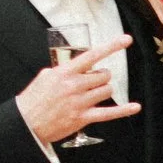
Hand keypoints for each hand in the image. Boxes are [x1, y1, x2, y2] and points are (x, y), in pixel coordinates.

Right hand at [16, 34, 138, 144]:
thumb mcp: (46, 76)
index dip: (112, 46)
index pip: (93, 55)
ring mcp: (80, 102)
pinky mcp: (83, 117)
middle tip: (93, 81)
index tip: (126, 39)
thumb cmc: (34, 99)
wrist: (27, 123)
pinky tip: (135, 107)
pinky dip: (124, 110)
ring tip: (93, 94)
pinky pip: (109, 113)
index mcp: (65, 72)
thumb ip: (64, 70)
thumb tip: (78, 66)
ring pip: (107, 90)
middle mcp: (75, 85)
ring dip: (103, 90)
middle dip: (102, 77)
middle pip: (104, 75)